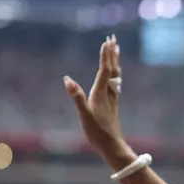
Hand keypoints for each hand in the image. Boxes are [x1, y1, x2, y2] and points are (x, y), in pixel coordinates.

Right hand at [64, 36, 126, 158]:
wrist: (112, 145)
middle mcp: (108, 93)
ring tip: (116, 50)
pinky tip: (116, 74)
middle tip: (113, 38)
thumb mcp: (84, 115)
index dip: (105, 56)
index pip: (105, 70)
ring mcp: (112, 98)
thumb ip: (76, 97)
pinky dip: (115, 73)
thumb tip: (67, 80)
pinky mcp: (112, 103)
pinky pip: (115, 82)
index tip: (106, 42)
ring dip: (115, 61)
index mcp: (101, 93)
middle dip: (112, 54)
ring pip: (115, 75)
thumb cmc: (97, 132)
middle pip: (112, 69)